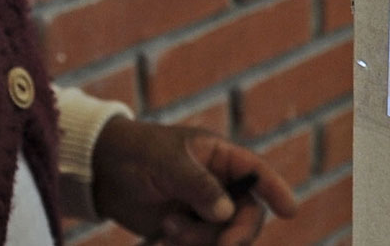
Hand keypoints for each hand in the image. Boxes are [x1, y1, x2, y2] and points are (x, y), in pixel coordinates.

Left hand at [91, 117, 297, 244]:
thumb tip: (226, 213)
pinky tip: (161, 240)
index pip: (257, 174)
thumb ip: (198, 185)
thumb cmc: (137, 153)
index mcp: (222, 158)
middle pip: (246, 215)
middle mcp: (220, 185)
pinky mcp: (186, 231)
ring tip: (168, 230)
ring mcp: (203, 210)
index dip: (277, 191)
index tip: (290, 211)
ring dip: (200, 241)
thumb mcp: (167, 162)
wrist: (100, 172)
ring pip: (222, 236)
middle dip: (234, 233)